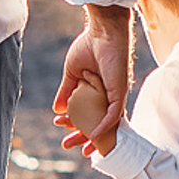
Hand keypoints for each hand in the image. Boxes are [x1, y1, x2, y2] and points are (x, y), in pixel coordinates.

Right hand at [55, 4, 132, 155]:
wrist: (102, 30)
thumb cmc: (90, 46)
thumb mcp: (72, 73)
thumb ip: (67, 91)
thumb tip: (58, 109)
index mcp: (97, 92)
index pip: (88, 115)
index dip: (77, 127)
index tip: (64, 136)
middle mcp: (108, 96)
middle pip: (97, 123)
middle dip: (82, 137)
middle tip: (66, 145)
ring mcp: (115, 95)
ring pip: (106, 123)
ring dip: (91, 136)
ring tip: (79, 148)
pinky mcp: (120, 91)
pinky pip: (114, 114)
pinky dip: (104, 126)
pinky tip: (93, 135)